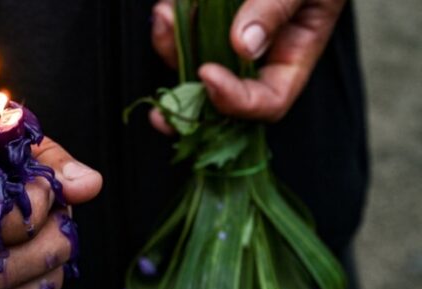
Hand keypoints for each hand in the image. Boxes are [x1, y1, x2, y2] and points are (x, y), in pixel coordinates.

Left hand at [150, 0, 346, 130]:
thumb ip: (277, 8)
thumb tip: (244, 44)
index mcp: (292, 55)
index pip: (268, 101)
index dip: (236, 101)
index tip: (208, 74)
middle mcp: (258, 54)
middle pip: (221, 94)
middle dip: (187, 101)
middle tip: (160, 114)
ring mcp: (230, 36)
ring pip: (193, 61)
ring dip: (171, 48)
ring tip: (165, 16)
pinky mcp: (209, 17)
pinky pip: (184, 32)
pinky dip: (171, 22)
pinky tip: (168, 9)